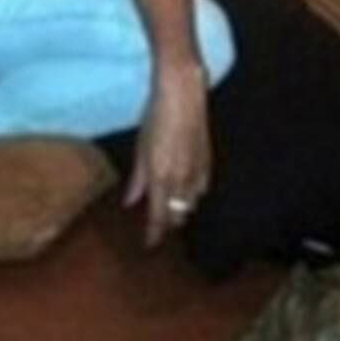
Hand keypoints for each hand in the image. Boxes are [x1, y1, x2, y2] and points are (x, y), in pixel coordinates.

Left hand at [124, 59, 210, 247]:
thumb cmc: (155, 119)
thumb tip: (130, 202)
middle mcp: (183, 181)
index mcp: (162, 178)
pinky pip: (201, 189)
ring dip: (181, 210)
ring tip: (171, 212)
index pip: (159, 217)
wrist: (183, 96)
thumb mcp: (141, 149)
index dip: (155, 233)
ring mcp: (199, 172)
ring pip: (191, 204)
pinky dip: (192, 195)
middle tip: (158, 226)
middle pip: (178, 214)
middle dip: (168, 222)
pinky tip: (187, 192)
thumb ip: (137, 179)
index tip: (149, 244)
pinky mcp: (209, 162)